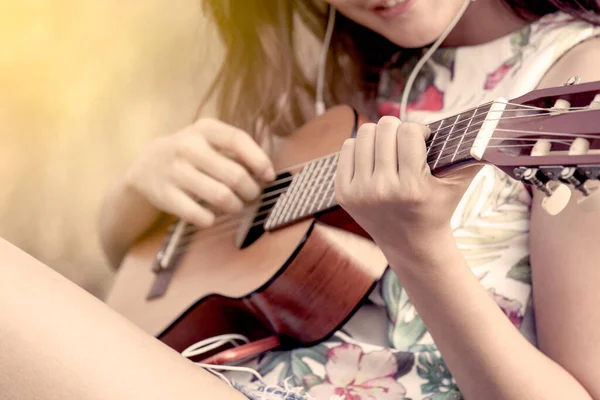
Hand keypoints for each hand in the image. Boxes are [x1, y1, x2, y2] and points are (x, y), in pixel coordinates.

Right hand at [124, 118, 275, 226]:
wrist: (145, 166)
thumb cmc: (191, 154)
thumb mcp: (209, 140)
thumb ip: (237, 151)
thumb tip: (267, 173)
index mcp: (204, 129)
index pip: (238, 140)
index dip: (259, 160)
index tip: (269, 176)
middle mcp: (188, 146)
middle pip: (235, 175)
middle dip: (251, 191)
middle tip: (251, 195)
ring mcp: (175, 171)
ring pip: (221, 197)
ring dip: (235, 206)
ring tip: (235, 205)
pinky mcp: (165, 195)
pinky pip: (200, 215)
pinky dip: (211, 219)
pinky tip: (211, 216)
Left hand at [335, 116, 477, 260]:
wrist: (411, 244)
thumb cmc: (437, 207)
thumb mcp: (458, 184)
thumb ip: (474, 155)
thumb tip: (489, 126)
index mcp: (412, 187)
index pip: (409, 132)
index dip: (419, 130)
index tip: (423, 140)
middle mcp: (382, 190)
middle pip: (383, 128)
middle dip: (398, 130)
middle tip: (405, 143)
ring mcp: (359, 193)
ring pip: (364, 134)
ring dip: (379, 137)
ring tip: (390, 149)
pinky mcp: (343, 193)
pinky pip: (347, 148)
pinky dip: (361, 148)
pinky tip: (374, 160)